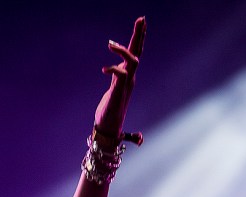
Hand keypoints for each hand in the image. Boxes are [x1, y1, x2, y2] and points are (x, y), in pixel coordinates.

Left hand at [94, 17, 145, 139]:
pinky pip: (121, 75)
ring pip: (132, 61)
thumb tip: (126, 90)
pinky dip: (113, 69)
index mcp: (128, 78)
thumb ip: (119, 82)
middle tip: (141, 18)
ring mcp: (126, 85)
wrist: (109, 130)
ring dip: (123, 50)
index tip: (140, 23)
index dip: (138, 39)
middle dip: (139, 35)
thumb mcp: (114, 95)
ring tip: (110, 44)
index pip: (135, 54)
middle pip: (137, 53)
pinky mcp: (119, 92)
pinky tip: (104, 70)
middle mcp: (130, 79)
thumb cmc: (111, 116)